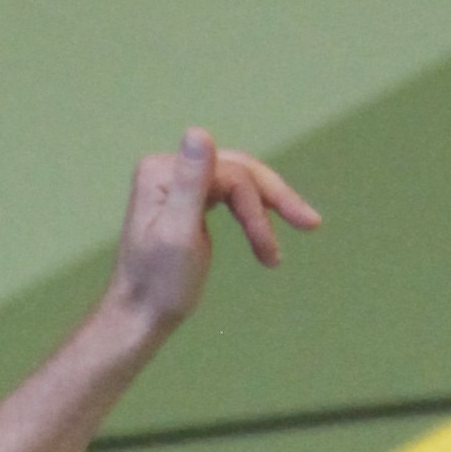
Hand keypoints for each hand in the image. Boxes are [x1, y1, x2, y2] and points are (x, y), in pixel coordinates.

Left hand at [110, 126, 319, 337]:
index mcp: (162, 171)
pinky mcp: (185, 201)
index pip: (229, 175)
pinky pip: (228, 195)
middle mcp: (167, 169)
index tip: (271, 250)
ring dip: (266, 211)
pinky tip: (264, 236)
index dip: (257, 207)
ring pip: (238, 183)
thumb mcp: (177, 234)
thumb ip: (190, 184)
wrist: (139, 318)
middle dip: (274, 199)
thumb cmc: (159, 286)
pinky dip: (250, 215)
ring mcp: (176, 183)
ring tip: (283, 247)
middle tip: (311, 223)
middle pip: (237, 172)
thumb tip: (199, 133)